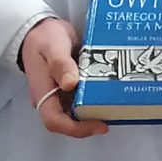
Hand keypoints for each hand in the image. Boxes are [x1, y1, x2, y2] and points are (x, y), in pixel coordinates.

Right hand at [21, 17, 107, 138]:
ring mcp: (61, 96)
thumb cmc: (44, 38)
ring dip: (98, 112)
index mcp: (44, 93)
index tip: (99, 124)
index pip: (55, 121)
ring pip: (79, 113)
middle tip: (117, 112)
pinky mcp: (71, 90)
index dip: (77, 129)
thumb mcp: (52, 46)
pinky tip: (114, 92)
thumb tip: (69, 84)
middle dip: (92, 122)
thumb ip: (60, 63)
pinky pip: (84, 100)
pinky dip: (98, 100)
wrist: (41, 31)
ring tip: (120, 103)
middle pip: (70, 122)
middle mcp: (52, 99)